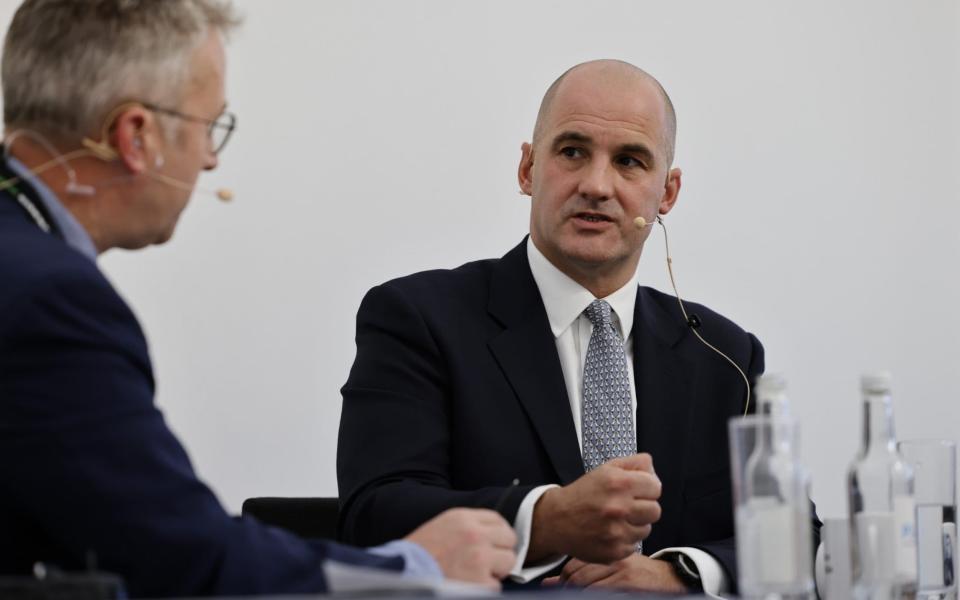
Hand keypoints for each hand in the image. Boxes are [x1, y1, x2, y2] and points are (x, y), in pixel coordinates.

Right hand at [404, 507, 516, 589]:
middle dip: (501, 552)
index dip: (499, 534)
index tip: (494, 544)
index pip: (498, 520)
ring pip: (509, 562)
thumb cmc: (419, 555)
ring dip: (496, 571)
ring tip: (475, 574)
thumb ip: (467, 527)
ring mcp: (480, 558)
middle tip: (487, 562)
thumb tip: (493, 536)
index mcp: (463, 518)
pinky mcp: (481, 582)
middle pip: (509, 539)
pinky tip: (468, 586)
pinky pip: (496, 586)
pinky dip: (485, 589)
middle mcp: (475, 534)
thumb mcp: (442, 527)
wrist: (403, 575)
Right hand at [528, 453, 661, 563]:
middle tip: (628, 506)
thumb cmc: (584, 493)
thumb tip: (653, 470)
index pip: (656, 487)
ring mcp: (616, 532)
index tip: (636, 491)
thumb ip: (635, 463)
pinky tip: (610, 532)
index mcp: (618, 483)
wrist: (556, 520)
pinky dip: (625, 540)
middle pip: (655, 511)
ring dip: (635, 525)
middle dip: (644, 508)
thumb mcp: (606, 469)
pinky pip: (634, 545)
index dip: (647, 488)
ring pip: (646, 529)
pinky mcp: (614, 551)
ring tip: (617, 519)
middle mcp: (619, 507)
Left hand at [543, 554, 686, 592]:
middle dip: (567, 589)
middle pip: (577, 575)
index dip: (562, 580)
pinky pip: (600, 592)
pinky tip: (594, 596)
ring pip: (586, 585)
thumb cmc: (636, 574)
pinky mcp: (627, 582)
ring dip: (578, 594)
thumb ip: (583, 572)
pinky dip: (592, 595)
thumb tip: (549, 583)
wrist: (668, 577)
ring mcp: (620, 570)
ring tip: (576, 596)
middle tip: (566, 594)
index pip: (573, 565)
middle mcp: (610, 557)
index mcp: (605, 551)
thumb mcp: (610, 568)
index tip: (558, 588)